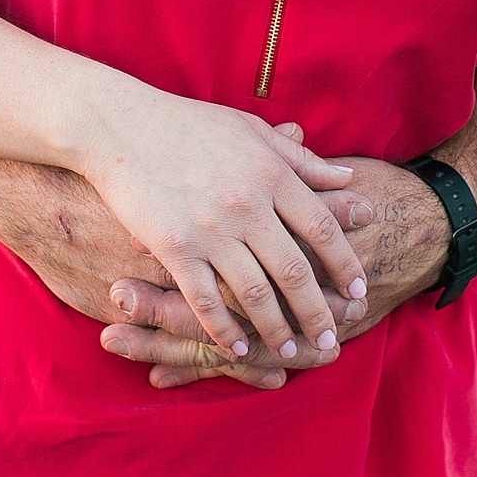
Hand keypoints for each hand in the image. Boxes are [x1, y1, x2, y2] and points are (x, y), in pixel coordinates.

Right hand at [100, 148, 450, 391]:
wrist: (118, 126)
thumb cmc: (188, 125)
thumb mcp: (251, 131)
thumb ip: (300, 158)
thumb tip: (347, 179)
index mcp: (271, 173)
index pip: (321, 228)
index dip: (345, 265)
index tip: (358, 293)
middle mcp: (247, 205)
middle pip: (295, 270)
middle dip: (319, 312)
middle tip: (332, 340)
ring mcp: (210, 230)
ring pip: (255, 294)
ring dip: (277, 329)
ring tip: (291, 351)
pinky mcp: (174, 248)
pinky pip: (206, 301)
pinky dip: (225, 330)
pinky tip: (239, 347)